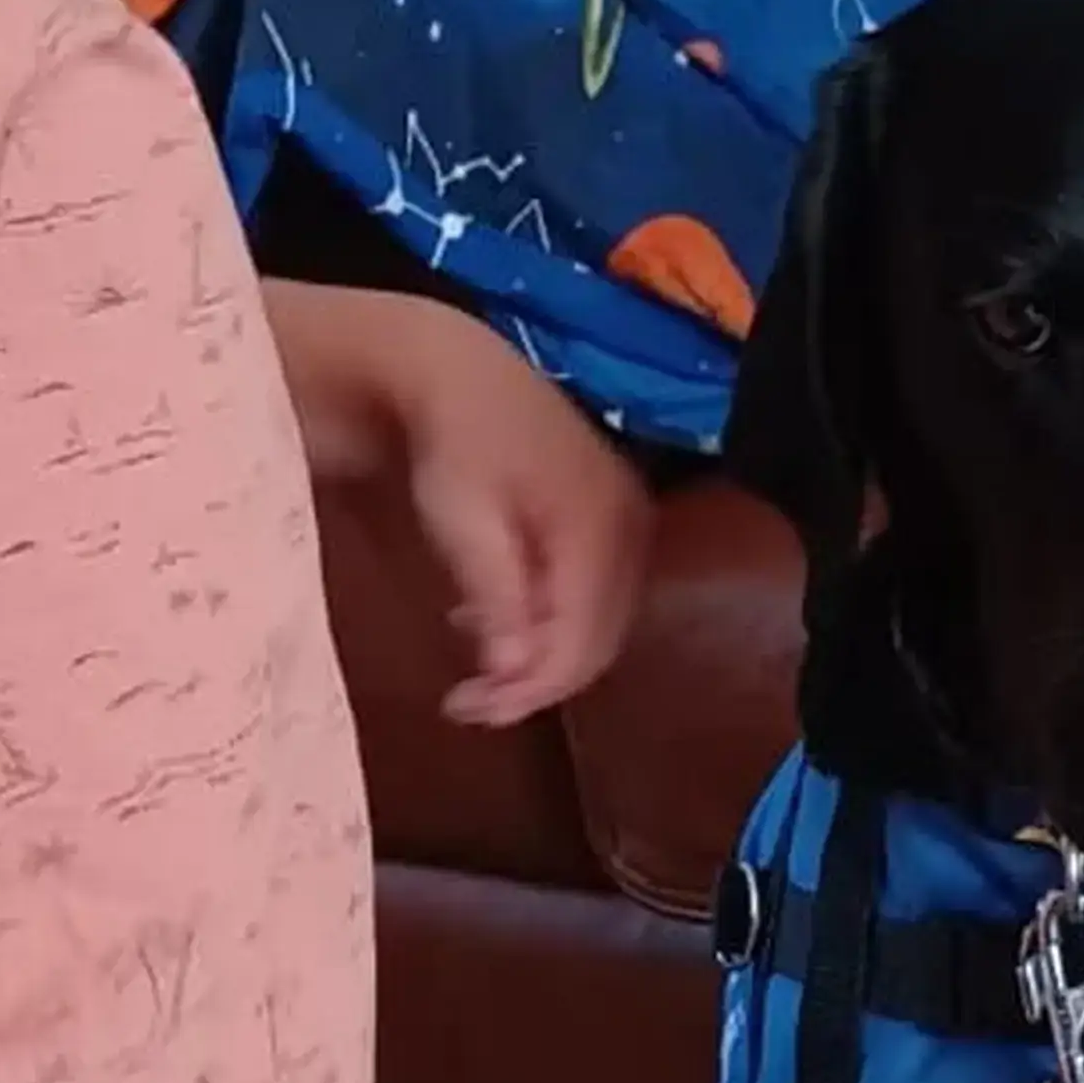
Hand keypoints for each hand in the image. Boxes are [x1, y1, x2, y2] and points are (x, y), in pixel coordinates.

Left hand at [372, 304, 654, 725]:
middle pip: (597, 639)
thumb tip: (517, 672)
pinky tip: (497, 625)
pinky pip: (594, 595)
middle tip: (471, 707)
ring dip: (542, 658)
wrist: (458, 371)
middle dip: (536, 682)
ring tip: (477, 675)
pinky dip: (550, 624)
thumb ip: (496, 594)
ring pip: (598, 622)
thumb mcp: (462, 519)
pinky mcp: (613, 521)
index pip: (582, 639)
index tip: (471, 711)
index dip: (532, 690)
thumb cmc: (453, 442)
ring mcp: (628, 523)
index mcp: (600, 527)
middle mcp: (631, 528)